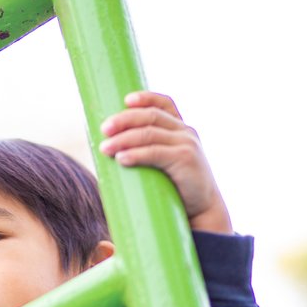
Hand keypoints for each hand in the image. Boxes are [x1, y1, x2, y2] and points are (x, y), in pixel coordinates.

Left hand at [98, 91, 231, 233]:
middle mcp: (185, 131)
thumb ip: (148, 150)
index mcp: (180, 128)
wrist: (202, 209)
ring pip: (149, 133)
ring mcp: (186, 143)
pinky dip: (136, 154)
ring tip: (105, 148)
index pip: (164, 104)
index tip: (126, 100)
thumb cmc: (176, 187)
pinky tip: (121, 158)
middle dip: (124, 120)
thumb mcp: (165, 162)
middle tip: (104, 129)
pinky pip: (155, 152)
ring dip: (123, 139)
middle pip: (151, 116)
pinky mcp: (185, 159)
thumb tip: (109, 149)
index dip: (146, 97)